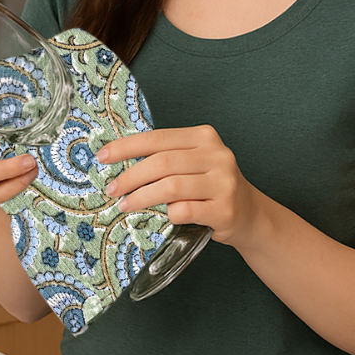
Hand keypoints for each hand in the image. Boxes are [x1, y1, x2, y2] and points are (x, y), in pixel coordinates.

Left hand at [99, 124, 263, 245]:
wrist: (251, 215)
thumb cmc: (211, 186)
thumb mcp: (194, 162)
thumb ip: (166, 157)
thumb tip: (117, 159)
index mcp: (204, 137)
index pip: (157, 139)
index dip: (126, 147)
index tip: (102, 157)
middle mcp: (217, 156)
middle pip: (161, 163)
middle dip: (130, 176)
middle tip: (112, 189)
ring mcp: (224, 183)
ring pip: (170, 187)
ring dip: (141, 197)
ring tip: (125, 205)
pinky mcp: (226, 210)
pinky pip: (185, 211)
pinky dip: (169, 214)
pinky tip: (164, 217)